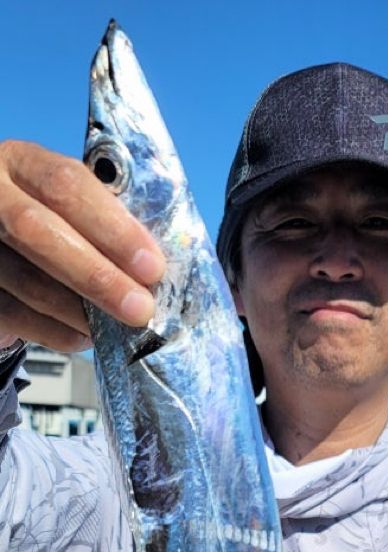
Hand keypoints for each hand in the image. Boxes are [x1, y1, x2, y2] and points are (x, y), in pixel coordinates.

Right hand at [0, 140, 165, 350]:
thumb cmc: (48, 218)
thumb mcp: (69, 202)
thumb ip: (102, 217)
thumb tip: (151, 262)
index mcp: (21, 163)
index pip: (65, 185)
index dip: (113, 227)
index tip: (151, 265)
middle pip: (36, 231)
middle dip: (97, 276)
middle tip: (140, 308)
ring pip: (27, 283)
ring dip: (82, 312)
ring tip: (120, 325)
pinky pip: (17, 317)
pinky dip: (59, 332)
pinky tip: (86, 335)